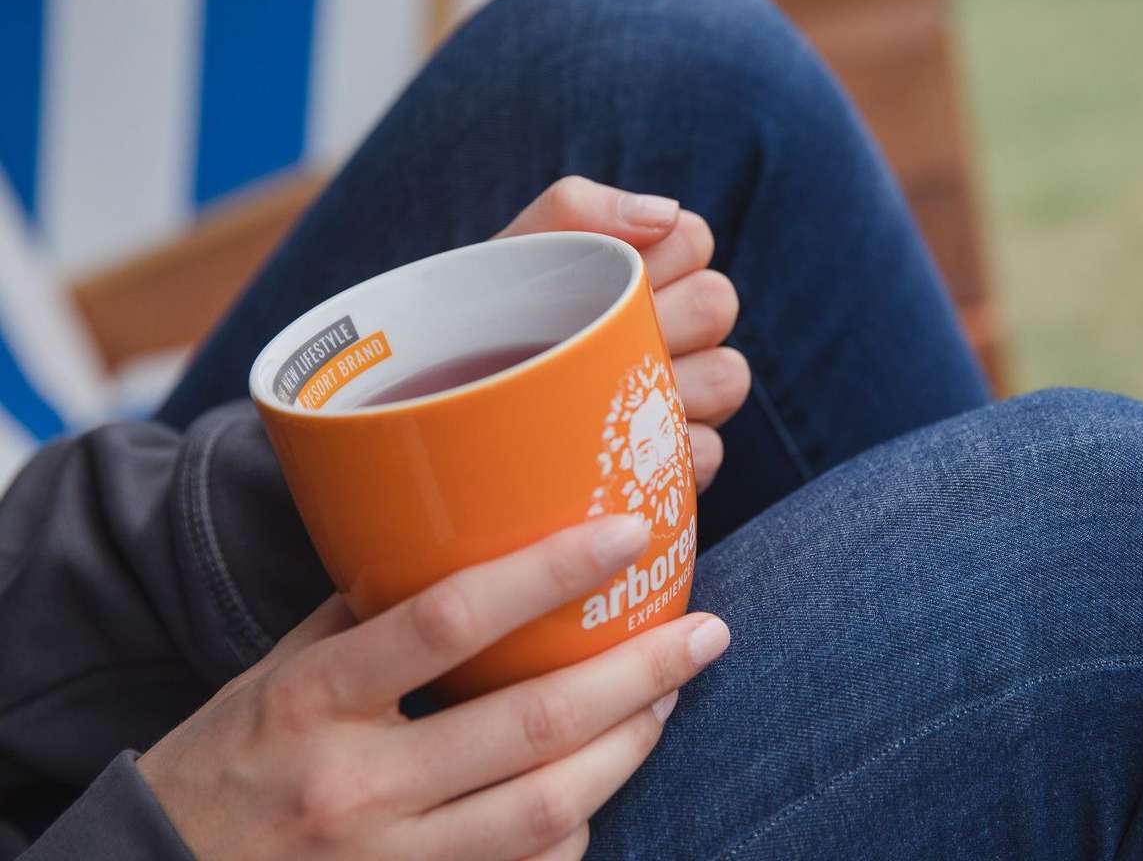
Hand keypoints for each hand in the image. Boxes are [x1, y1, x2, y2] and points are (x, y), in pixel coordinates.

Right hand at [139, 515, 730, 859]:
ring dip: (629, 749)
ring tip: (669, 697)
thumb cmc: (224, 760)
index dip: (549, 572)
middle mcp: (356, 783)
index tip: (627, 532)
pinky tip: (601, 781)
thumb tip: (467, 545)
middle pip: (530, 728)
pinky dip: (577, 824)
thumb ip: (368, 614)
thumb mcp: (276, 670)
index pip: (449, 620)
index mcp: (315, 697)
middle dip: (638, 676)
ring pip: (547, 810)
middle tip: (706, 633)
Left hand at [494, 177, 750, 492]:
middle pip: (717, 303)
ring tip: (607, 395)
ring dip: (673, 385)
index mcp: (644, 268)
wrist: (439, 405)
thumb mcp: (509, 258)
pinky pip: (708, 450)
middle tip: (598, 339)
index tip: (607, 282)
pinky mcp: (679, 460)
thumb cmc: (476, 325)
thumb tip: (664, 214)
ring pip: (727, 376)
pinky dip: (668, 453)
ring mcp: (683, 394)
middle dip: (663, 318)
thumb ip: (575, 208)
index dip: (658, 257)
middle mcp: (674, 327)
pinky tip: (620, 451)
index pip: (694, 239)